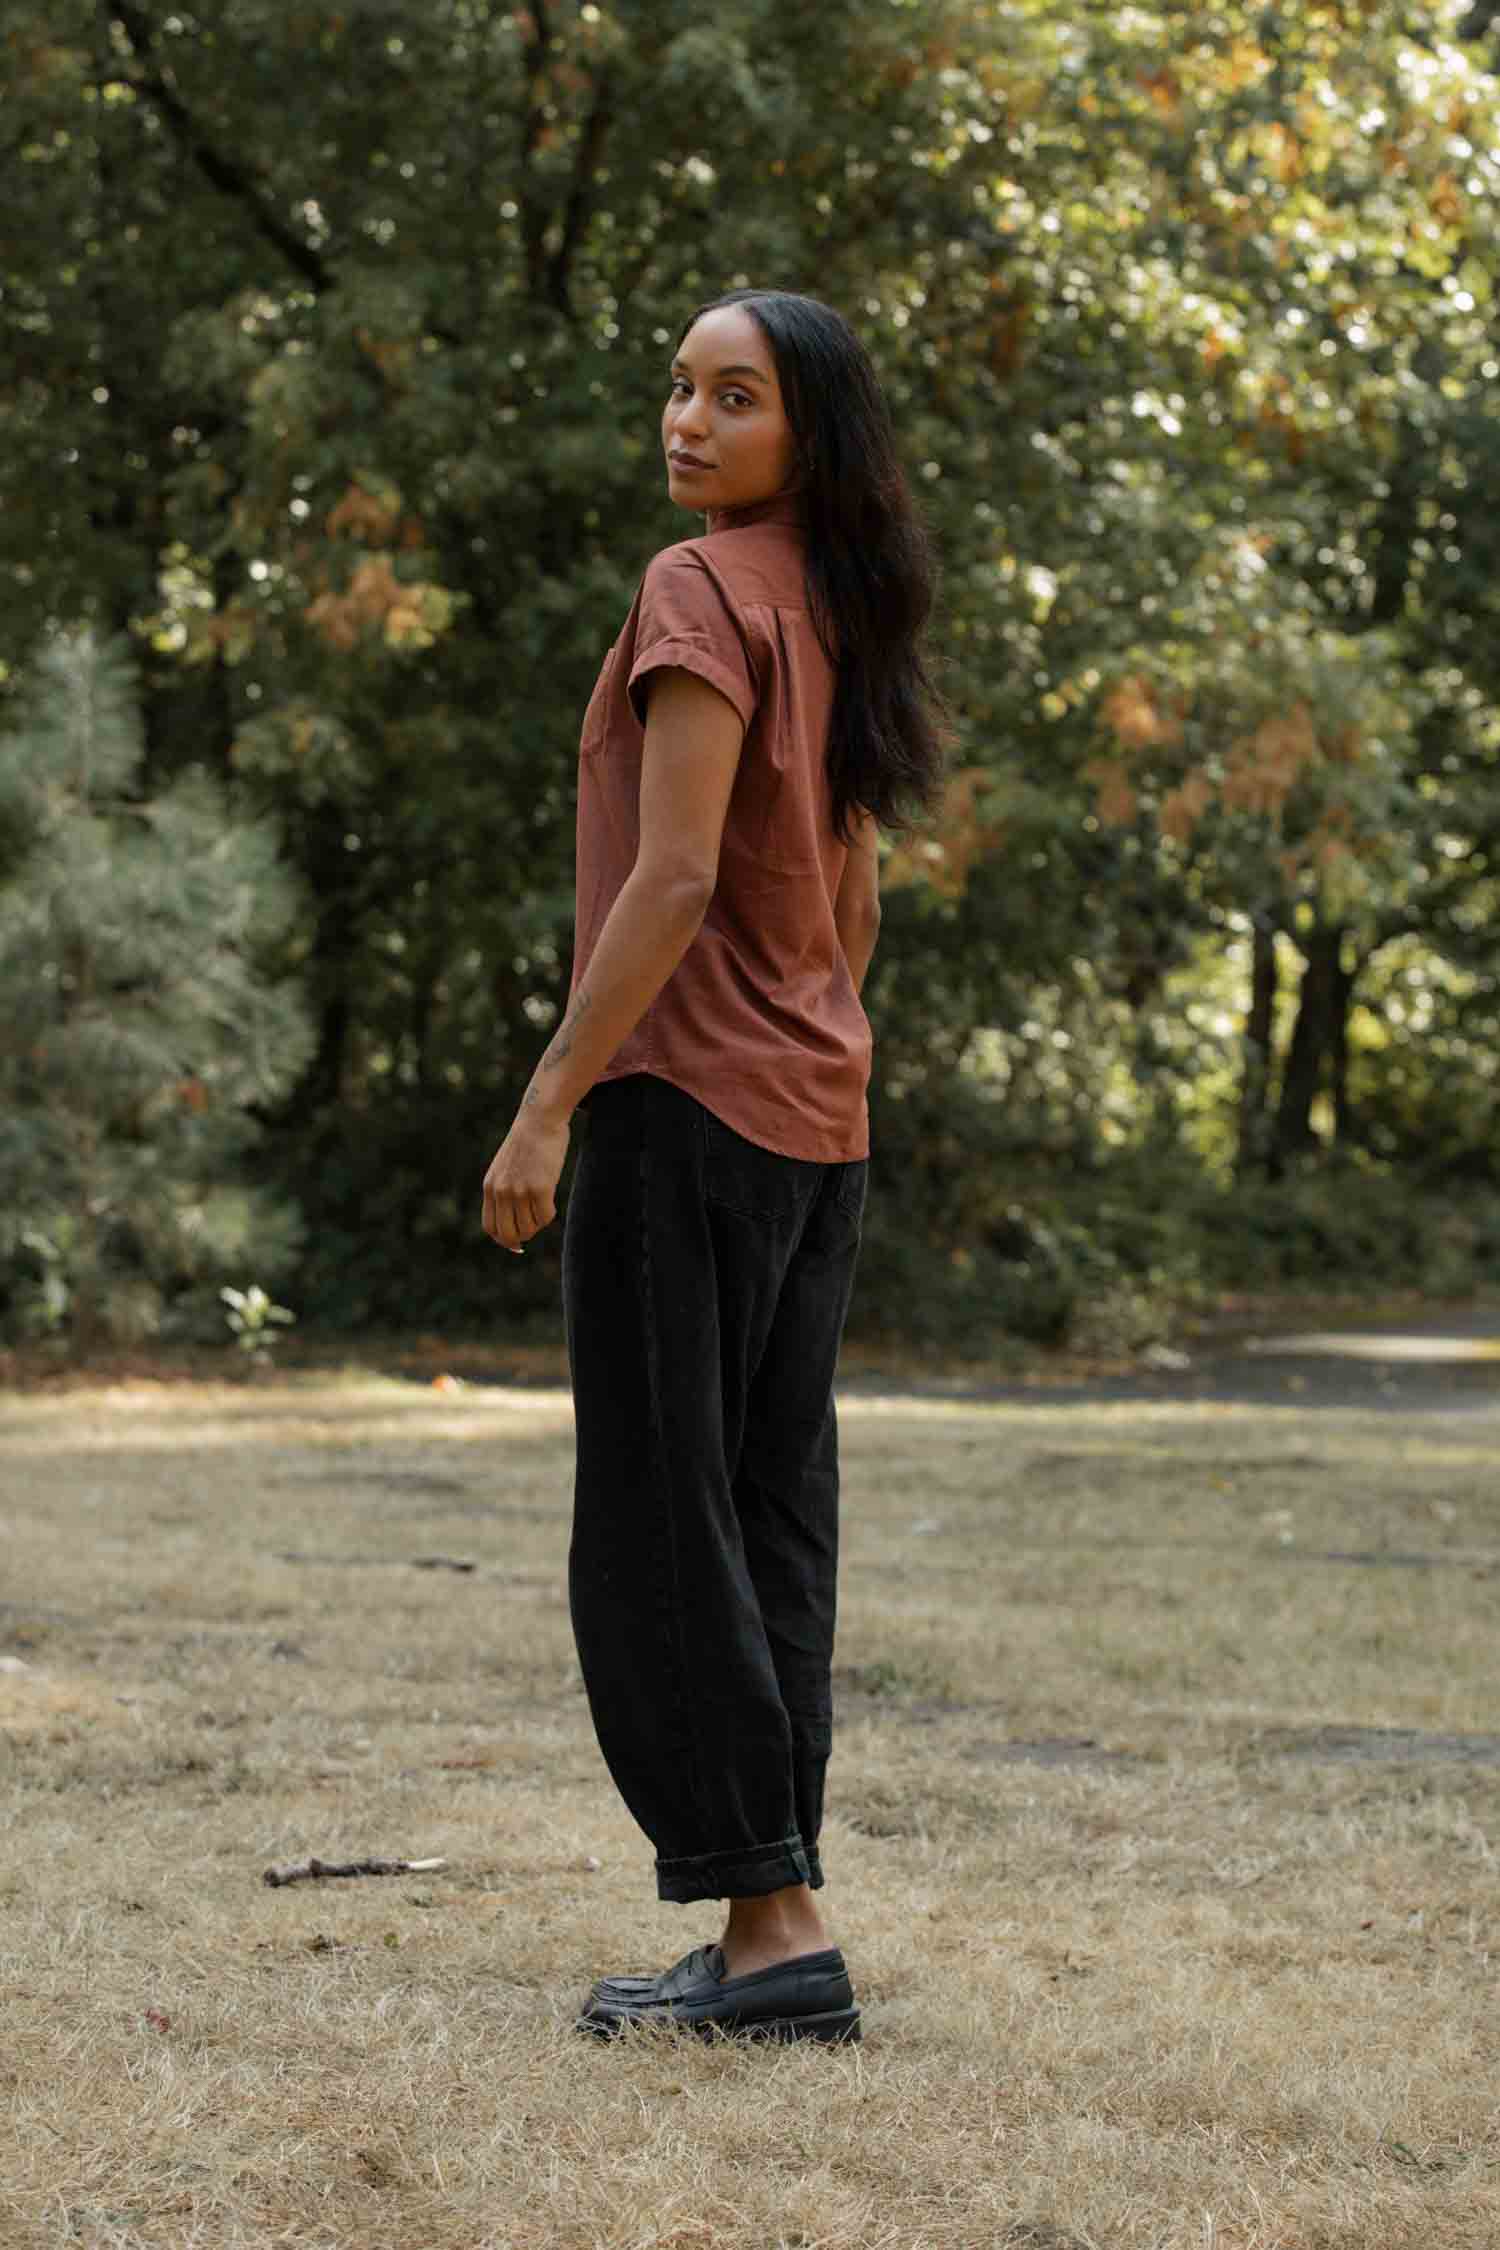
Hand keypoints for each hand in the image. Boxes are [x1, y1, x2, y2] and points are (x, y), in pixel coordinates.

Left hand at [482, 1101, 569, 1253]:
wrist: (539, 1120)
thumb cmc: (527, 1144)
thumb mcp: (505, 1167)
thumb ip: (504, 1190)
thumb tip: (514, 1220)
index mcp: (490, 1187)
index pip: (490, 1227)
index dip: (503, 1240)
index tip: (517, 1243)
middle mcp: (502, 1191)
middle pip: (509, 1234)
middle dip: (522, 1238)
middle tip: (533, 1229)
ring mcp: (520, 1190)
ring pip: (530, 1227)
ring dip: (538, 1222)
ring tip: (543, 1204)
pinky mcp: (540, 1188)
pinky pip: (546, 1217)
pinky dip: (550, 1214)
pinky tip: (551, 1199)